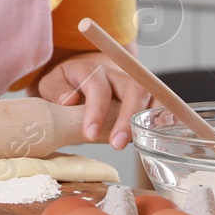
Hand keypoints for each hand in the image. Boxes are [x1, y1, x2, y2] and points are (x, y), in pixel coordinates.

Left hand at [36, 51, 153, 149]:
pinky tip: (158, 137)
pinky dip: (163, 120)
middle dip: (128, 118)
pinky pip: (161, 106)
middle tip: (117, 144)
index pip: (98, 87)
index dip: (96, 111)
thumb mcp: (50, 84)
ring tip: (139, 143)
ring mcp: (134, 85)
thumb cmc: (64, 85)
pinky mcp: (146, 98)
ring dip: (149, 120)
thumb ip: (56, 90)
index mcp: (91, 70)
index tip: (90, 134)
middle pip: (133, 89)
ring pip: (152, 95)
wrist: (78, 79)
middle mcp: (117, 75)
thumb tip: (70, 100)